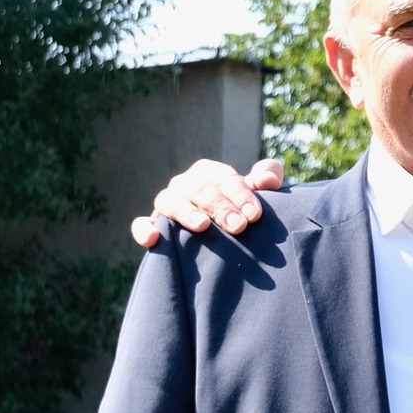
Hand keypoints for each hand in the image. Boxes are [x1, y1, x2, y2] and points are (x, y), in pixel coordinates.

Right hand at [130, 156, 286, 246]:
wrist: (225, 235)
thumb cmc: (242, 209)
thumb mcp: (257, 194)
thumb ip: (266, 179)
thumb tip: (269, 178)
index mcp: (210, 173)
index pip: (224, 178)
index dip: (240, 195)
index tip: (255, 215)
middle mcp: (186, 184)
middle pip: (201, 190)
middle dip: (221, 207)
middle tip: (239, 227)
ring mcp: (168, 203)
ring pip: (171, 202)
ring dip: (186, 213)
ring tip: (203, 226)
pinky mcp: (154, 224)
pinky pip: (142, 224)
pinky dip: (144, 229)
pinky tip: (153, 239)